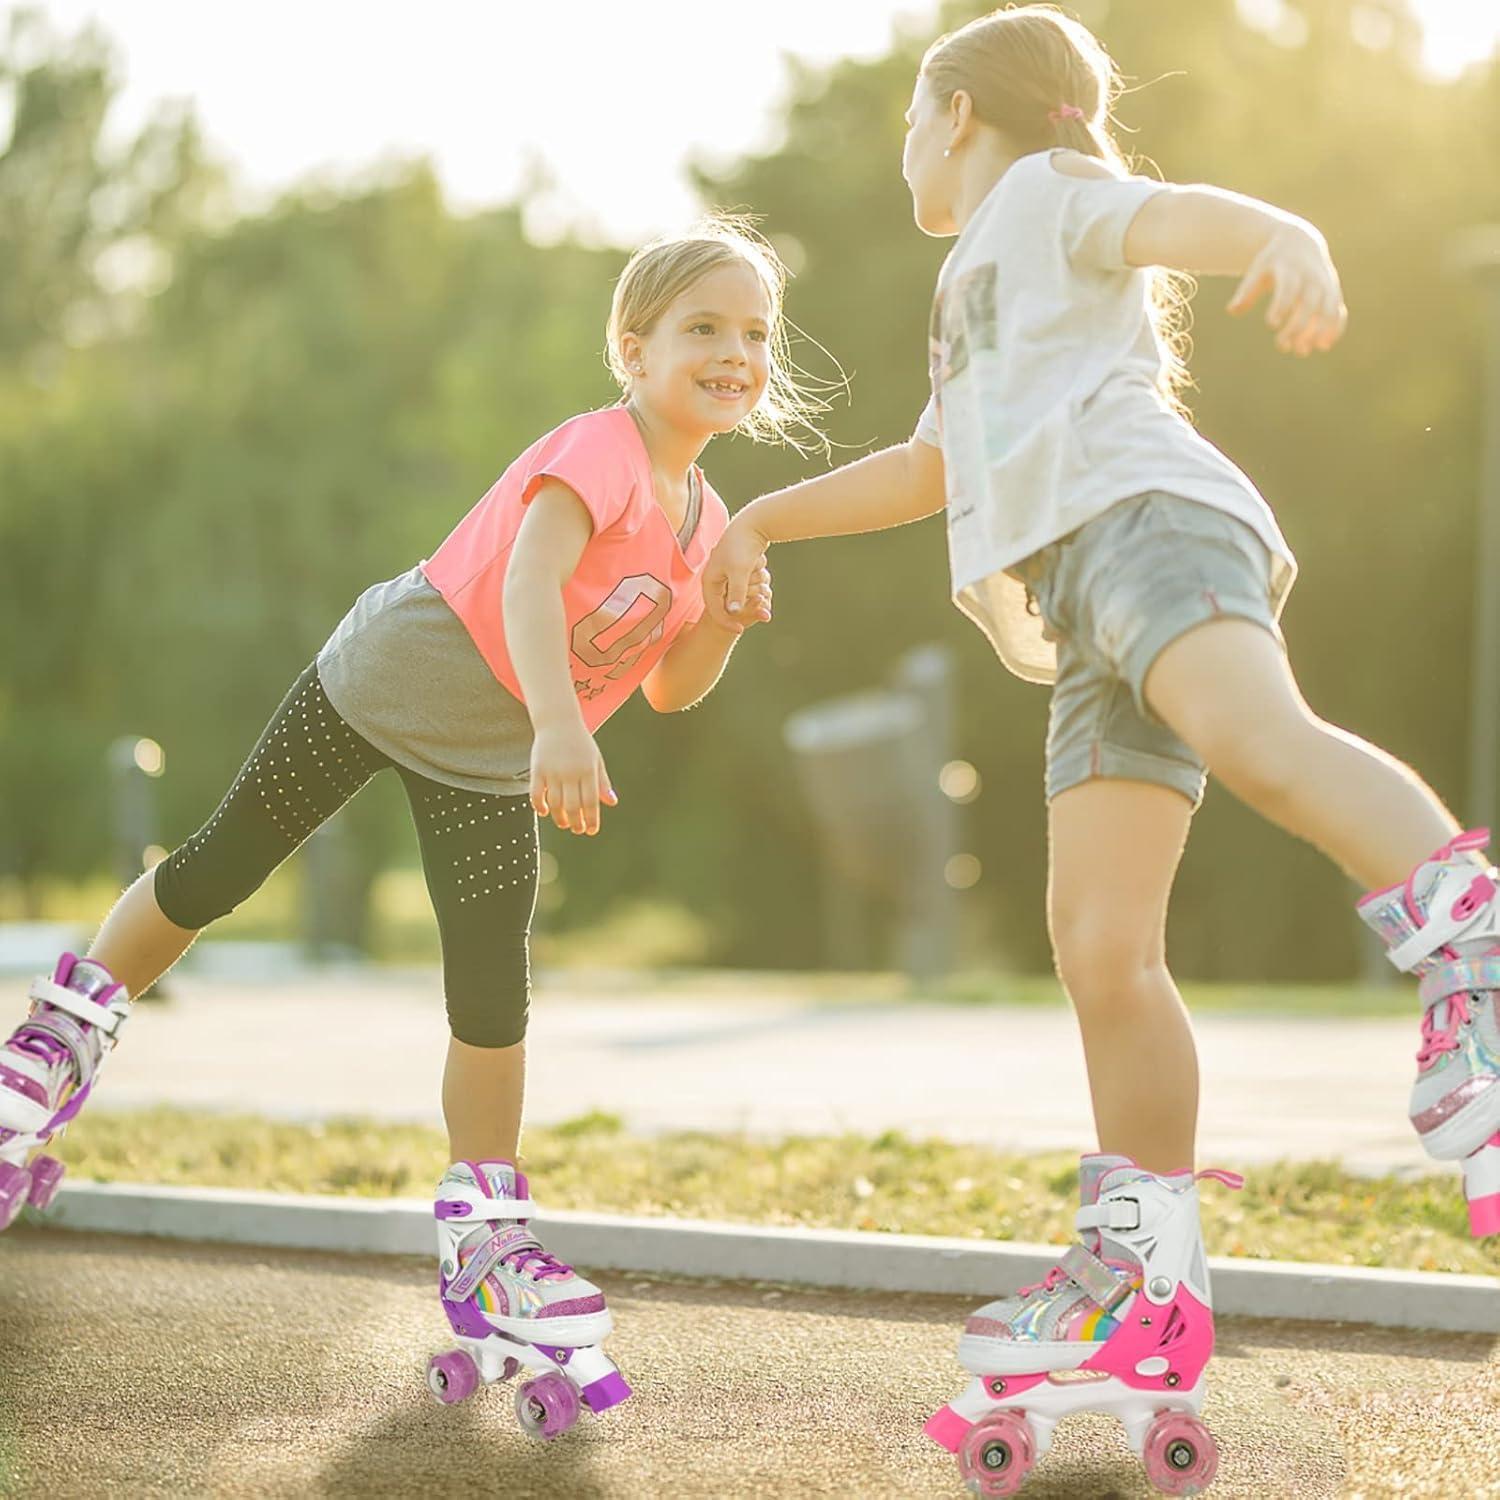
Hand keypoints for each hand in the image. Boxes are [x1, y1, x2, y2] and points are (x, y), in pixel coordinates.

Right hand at [529, 719, 616, 834]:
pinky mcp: (537, 769)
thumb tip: (612, 803)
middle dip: (576, 822)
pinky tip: (545, 812)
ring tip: (564, 824)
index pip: (590, 801)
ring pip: (555, 803)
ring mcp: (553, 771)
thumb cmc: (580, 743)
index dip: (591, 819)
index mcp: (588, 770)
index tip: (591, 831)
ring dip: (559, 818)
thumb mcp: (596, 760)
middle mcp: (570, 771)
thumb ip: (603, 782)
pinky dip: (540, 806)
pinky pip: (537, 793)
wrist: (558, 721)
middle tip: (577, 829)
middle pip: (572, 806)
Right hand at [703, 515, 771, 630]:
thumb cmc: (742, 545)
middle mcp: (715, 579)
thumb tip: (732, 612)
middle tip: (754, 619)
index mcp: (709, 580)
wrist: (753, 523)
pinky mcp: (737, 570)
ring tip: (763, 602)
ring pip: (736, 596)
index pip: (714, 609)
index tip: (741, 629)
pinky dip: (753, 592)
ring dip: (749, 600)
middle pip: (725, 604)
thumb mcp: (739, 571)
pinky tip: (764, 594)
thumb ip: (736, 592)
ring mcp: (725, 575)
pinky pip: (744, 588)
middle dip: (740, 611)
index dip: (726, 621)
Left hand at [1227, 222, 1347, 355]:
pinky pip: (1339, 311)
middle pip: (1309, 303)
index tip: (1271, 324)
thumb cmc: (1273, 261)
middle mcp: (1312, 276)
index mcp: (1291, 268)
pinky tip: (1323, 345)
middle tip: (1281, 346)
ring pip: (1328, 309)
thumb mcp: (1258, 270)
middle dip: (1297, 326)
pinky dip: (1335, 328)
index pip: (1289, 287)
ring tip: (1302, 351)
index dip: (1282, 305)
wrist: (1300, 242)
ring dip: (1318, 332)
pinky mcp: (1334, 293)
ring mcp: (1326, 284)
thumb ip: (1246, 290)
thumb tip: (1232, 311)